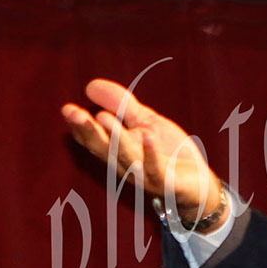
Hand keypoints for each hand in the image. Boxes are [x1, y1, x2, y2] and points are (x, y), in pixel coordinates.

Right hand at [61, 79, 224, 228]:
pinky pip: (156, 169)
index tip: (67, 109)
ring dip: (115, 139)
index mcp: (119, 151)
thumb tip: (90, 85)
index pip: (94, 140)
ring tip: (103, 118)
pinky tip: (147, 137)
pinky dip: (150, 154)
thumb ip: (121, 105)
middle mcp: (127, 165)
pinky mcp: (166, 182)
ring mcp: (145, 175)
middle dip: (89, 132)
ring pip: (126, 158)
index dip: (80, 127)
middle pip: (104, 149)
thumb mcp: (145, 122)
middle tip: (75, 114)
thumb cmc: (169, 152)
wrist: (199, 182)